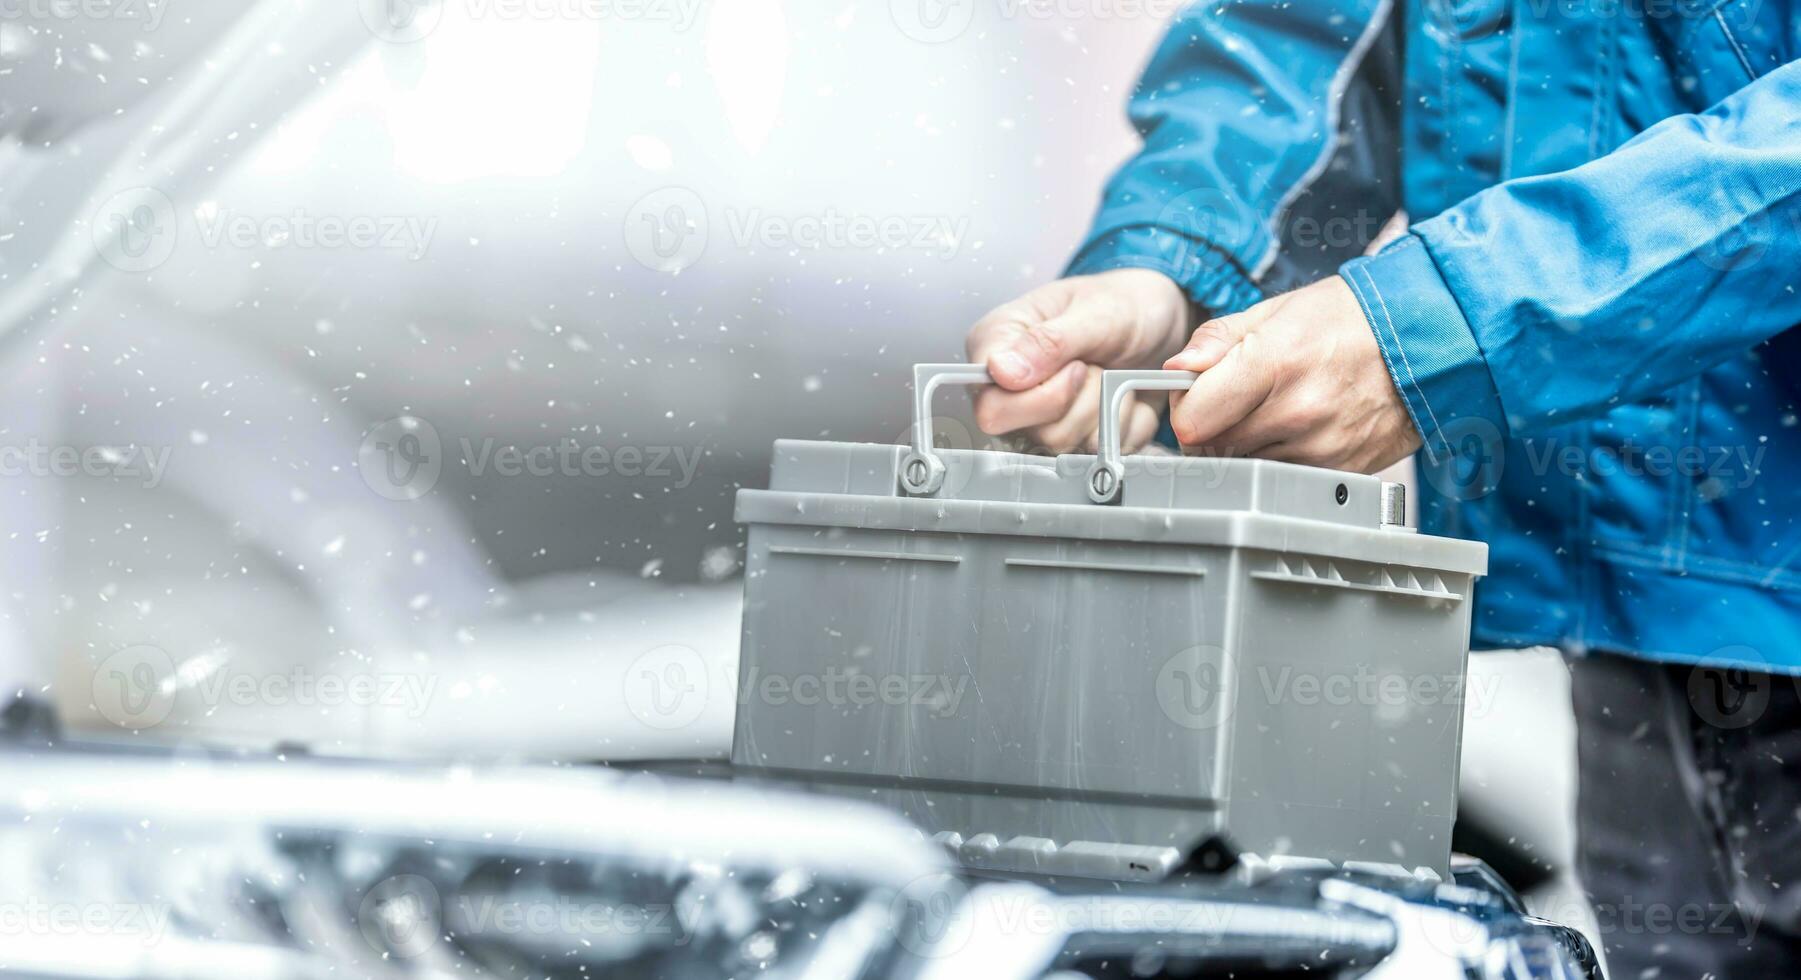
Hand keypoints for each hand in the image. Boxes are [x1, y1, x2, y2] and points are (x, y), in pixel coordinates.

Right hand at [965, 269, 1195, 452]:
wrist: (1161, 322)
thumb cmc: (1124, 303)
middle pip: (1030, 432)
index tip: (1078, 365)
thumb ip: (1049, 341)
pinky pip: (1098, 453)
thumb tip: (1000, 370)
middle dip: (1081, 402)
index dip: (1041, 397)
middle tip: (1097, 365)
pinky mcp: (1071, 437)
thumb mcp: (1096, 311)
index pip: (990, 405)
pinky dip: (1124, 424)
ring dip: (1104, 409)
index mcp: (997, 344)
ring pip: (1064, 445)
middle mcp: (1008, 386)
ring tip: (1111, 373)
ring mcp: (1037, 417)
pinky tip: (1123, 394)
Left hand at [1163, 275, 1420, 472]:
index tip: (1194, 395)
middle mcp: (1296, 413)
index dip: (1184, 408)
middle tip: (1234, 400)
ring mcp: (1320, 448)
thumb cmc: (1352, 318)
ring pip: (1245, 466)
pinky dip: (1279, 458)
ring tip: (1274, 409)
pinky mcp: (1339, 471)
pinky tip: (1300, 428)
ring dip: (1245, 445)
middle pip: (1212, 448)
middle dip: (1211, 426)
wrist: (1430, 341)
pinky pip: (1282, 477)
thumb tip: (1177, 368)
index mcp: (1273, 363)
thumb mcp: (1280, 310)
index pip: (1191, 420)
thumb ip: (1220, 340)